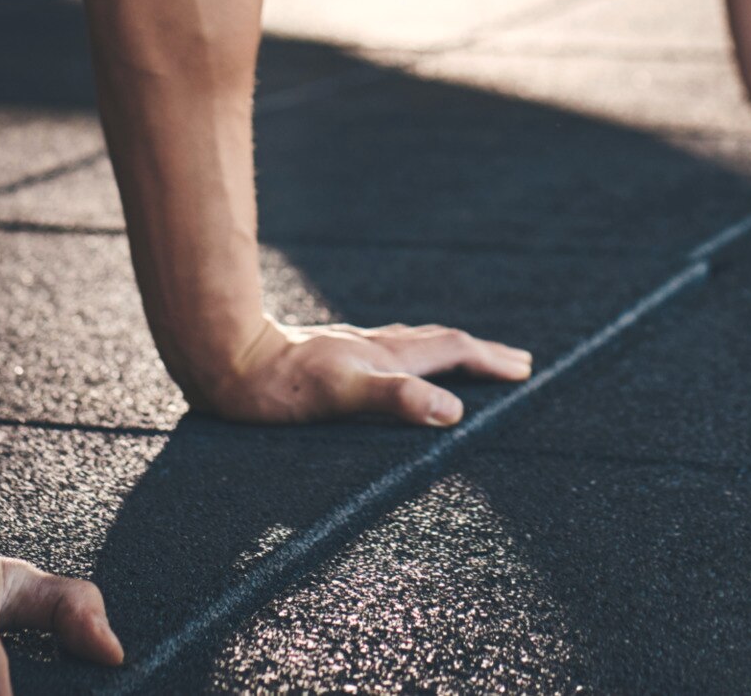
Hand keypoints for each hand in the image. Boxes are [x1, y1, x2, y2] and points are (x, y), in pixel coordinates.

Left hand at [193, 317, 533, 427]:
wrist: (226, 359)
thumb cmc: (281, 387)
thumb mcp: (342, 396)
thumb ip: (398, 399)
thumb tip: (454, 410)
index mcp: (387, 356)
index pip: (452, 351)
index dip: (490, 360)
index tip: (524, 369)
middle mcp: (374, 346)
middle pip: (440, 342)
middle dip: (480, 352)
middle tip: (514, 361)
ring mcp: (351, 348)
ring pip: (412, 343)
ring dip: (447, 350)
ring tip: (464, 357)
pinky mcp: (328, 356)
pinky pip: (385, 350)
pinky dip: (410, 355)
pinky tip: (390, 364)